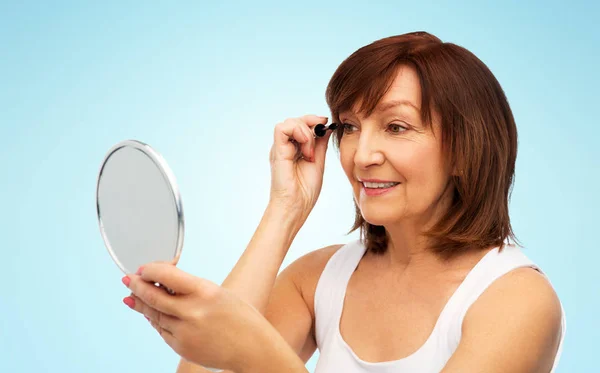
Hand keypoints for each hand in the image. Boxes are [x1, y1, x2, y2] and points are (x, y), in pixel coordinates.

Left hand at [121, 263, 276, 371]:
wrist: (253, 348)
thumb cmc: (241, 318)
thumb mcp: (219, 294)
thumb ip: (191, 289)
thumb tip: (164, 284)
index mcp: (204, 292)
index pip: (166, 275)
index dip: (150, 270)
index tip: (144, 268)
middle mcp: (192, 312)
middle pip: (153, 297)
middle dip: (137, 286)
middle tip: (128, 279)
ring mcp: (185, 332)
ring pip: (154, 315)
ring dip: (142, 304)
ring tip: (132, 296)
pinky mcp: (182, 348)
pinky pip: (162, 331)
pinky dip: (156, 321)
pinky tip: (151, 315)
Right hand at [269, 115, 332, 220]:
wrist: (296, 207)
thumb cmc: (305, 192)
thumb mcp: (318, 162)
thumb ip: (320, 144)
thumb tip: (326, 127)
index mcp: (294, 149)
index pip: (301, 124)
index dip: (314, 120)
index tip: (326, 124)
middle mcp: (285, 147)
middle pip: (296, 120)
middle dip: (311, 123)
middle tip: (320, 137)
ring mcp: (280, 148)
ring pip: (289, 122)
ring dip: (306, 132)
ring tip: (311, 152)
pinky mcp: (277, 152)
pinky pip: (282, 128)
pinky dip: (298, 133)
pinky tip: (306, 150)